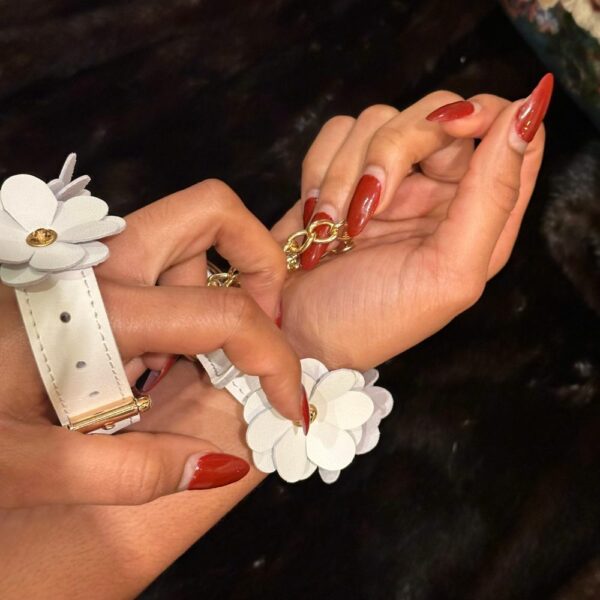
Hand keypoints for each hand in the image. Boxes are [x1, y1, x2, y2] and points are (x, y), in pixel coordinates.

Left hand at [0, 178, 303, 507]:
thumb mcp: (27, 468)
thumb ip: (128, 472)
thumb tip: (219, 464)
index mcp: (96, 310)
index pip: (226, 314)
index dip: (278, 361)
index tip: (291, 404)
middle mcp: (98, 266)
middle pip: (210, 212)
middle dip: (260, 262)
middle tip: (263, 324)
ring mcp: (89, 262)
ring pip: (185, 235)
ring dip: (216, 283)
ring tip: (197, 358)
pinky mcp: (82, 273)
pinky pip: (158, 263)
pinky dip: (184, 298)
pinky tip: (156, 359)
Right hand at [272, 76, 552, 368]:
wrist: (294, 332)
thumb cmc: (369, 320)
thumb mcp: (446, 273)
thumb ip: (493, 196)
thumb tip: (527, 112)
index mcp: (480, 217)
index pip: (513, 134)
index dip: (487, 114)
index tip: (451, 125)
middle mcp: (439, 190)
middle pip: (439, 112)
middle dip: (394, 150)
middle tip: (368, 203)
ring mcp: (389, 180)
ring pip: (379, 119)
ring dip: (345, 173)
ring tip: (333, 227)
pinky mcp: (341, 172)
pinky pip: (338, 131)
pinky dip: (320, 169)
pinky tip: (317, 215)